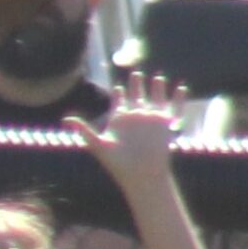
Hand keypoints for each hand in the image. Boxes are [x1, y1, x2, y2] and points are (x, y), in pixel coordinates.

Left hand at [66, 71, 187, 187]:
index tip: (118, 88)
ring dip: (157, 88)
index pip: (119, 102)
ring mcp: (150, 119)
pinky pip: (172, 108)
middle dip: (136, 85)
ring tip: (158, 77)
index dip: (119, 94)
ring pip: (155, 98)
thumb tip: (65, 119)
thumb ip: (84, 129)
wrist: (140, 175)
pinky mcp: (164, 123)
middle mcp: (135, 117)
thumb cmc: (118, 164)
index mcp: (119, 120)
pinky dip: (177, 98)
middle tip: (135, 73)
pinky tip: (181, 88)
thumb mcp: (98, 144)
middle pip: (136, 96)